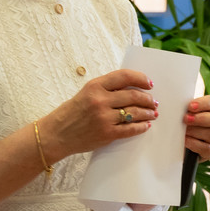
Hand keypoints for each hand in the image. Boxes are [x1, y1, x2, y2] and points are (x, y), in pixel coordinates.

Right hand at [40, 69, 156, 158]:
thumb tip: (133, 88)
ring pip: (135, 113)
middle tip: (154, 102)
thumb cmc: (72, 112)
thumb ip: (106, 89)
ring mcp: (104, 118)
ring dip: (148, 113)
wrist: (56, 134)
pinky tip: (146, 125)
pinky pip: (130, 129)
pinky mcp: (107, 133)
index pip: (124, 76)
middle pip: (134, 96)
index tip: (150, 84)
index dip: (141, 78)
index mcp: (95, 86)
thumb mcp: (86, 93)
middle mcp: (100, 100)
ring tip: (153, 113)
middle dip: (148, 99)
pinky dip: (141, 127)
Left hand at [184, 94, 209, 160]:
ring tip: (184, 131)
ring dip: (196, 132)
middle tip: (186, 119)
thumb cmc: (188, 125)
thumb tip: (174, 106)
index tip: (190, 106)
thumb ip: (186, 109)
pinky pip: (207, 148)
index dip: (202, 104)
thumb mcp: (188, 113)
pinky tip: (186, 140)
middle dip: (200, 119)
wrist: (186, 145)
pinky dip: (195, 144)